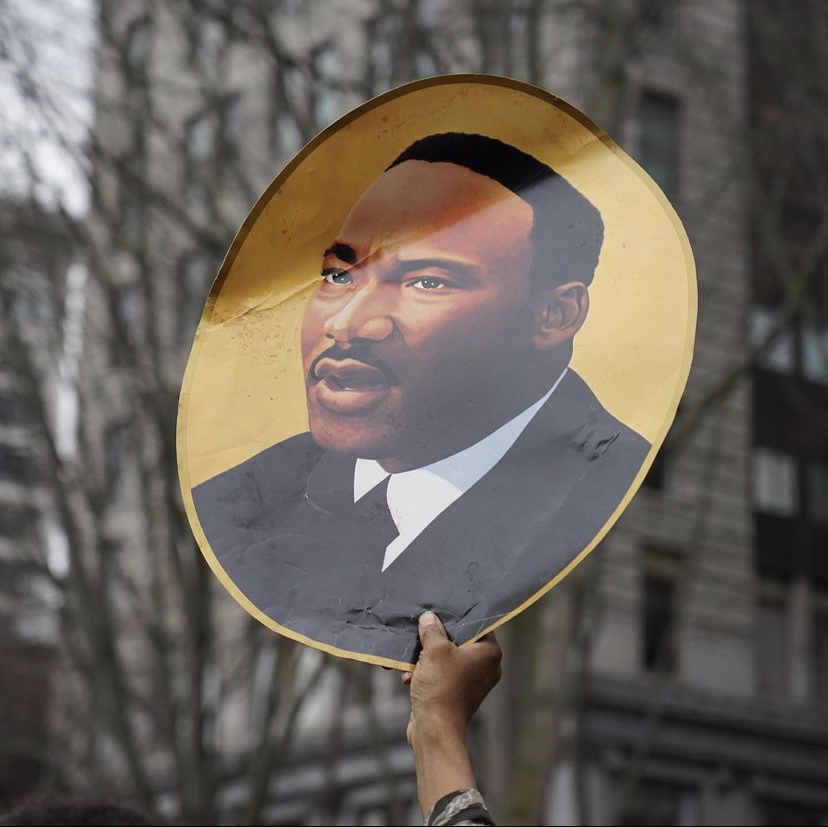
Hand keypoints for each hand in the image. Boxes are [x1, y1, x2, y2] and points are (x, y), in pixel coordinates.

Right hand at [404, 611, 501, 748]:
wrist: (434, 731)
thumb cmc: (441, 687)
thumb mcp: (434, 649)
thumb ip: (432, 629)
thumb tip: (429, 618)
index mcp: (489, 652)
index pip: (474, 624)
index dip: (454, 618)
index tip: (436, 614)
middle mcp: (485, 667)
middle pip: (456, 641)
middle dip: (432, 641)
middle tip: (419, 636)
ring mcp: (471, 683)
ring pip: (444, 659)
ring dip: (424, 659)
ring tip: (410, 662)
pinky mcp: (456, 695)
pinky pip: (440, 675)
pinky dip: (424, 674)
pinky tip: (408, 678)